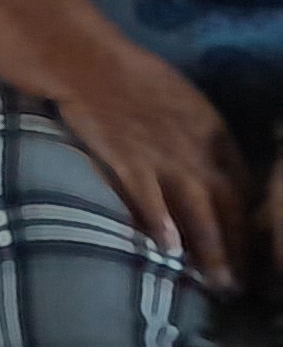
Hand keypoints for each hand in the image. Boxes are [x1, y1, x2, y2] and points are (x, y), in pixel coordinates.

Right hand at [47, 41, 257, 285]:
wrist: (91, 63)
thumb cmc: (140, 79)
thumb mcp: (190, 103)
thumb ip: (208, 140)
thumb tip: (220, 172)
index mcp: (216, 136)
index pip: (245, 189)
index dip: (252, 223)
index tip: (254, 250)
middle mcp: (197, 153)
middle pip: (228, 210)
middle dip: (237, 250)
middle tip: (239, 283)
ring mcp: (163, 160)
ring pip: (196, 214)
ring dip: (208, 251)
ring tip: (215, 281)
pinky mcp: (129, 162)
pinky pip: (150, 201)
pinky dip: (161, 226)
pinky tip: (168, 250)